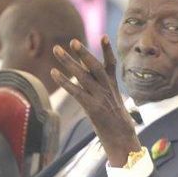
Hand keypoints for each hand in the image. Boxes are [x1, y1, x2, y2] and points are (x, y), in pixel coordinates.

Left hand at [52, 36, 140, 166]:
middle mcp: (107, 89)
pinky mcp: (93, 108)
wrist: (123, 140)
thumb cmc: (118, 125)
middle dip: (83, 52)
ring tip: (57, 49)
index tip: (104, 36)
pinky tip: (54, 73)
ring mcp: (100, 98)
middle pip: (95, 66)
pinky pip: (76, 91)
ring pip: (83, 75)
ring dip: (68, 61)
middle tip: (72, 41)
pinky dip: (64, 81)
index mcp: (114, 87)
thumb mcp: (115, 105)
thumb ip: (106, 92)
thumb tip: (97, 86)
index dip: (108, 50)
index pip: (112, 65)